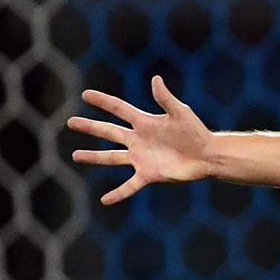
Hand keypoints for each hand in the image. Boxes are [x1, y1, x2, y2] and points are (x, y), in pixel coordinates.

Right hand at [68, 75, 212, 204]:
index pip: (120, 109)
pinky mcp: (149, 174)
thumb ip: (165, 98)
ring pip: (112, 157)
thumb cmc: (196, 132)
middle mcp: (139, 139)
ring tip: (75, 156)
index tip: (86, 94)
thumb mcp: (181, 113)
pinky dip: (118, 193)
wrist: (208, 155)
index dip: (104, 101)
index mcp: (145, 123)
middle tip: (71, 122)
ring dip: (94, 157)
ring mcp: (141, 158)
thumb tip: (156, 79)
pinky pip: (129, 186)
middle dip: (91, 127)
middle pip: (109, 132)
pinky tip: (105, 201)